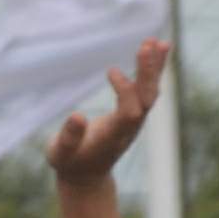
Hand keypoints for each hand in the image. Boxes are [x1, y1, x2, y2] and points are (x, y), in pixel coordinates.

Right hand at [48, 38, 167, 188]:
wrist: (87, 176)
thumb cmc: (70, 163)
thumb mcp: (60, 153)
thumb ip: (68, 137)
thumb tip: (77, 115)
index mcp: (113, 136)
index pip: (130, 111)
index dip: (125, 90)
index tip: (111, 71)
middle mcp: (130, 126)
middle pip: (147, 98)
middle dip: (148, 72)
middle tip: (147, 44)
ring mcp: (135, 120)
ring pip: (151, 92)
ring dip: (155, 67)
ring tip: (158, 42)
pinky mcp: (135, 113)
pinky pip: (148, 89)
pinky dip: (153, 70)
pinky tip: (157, 49)